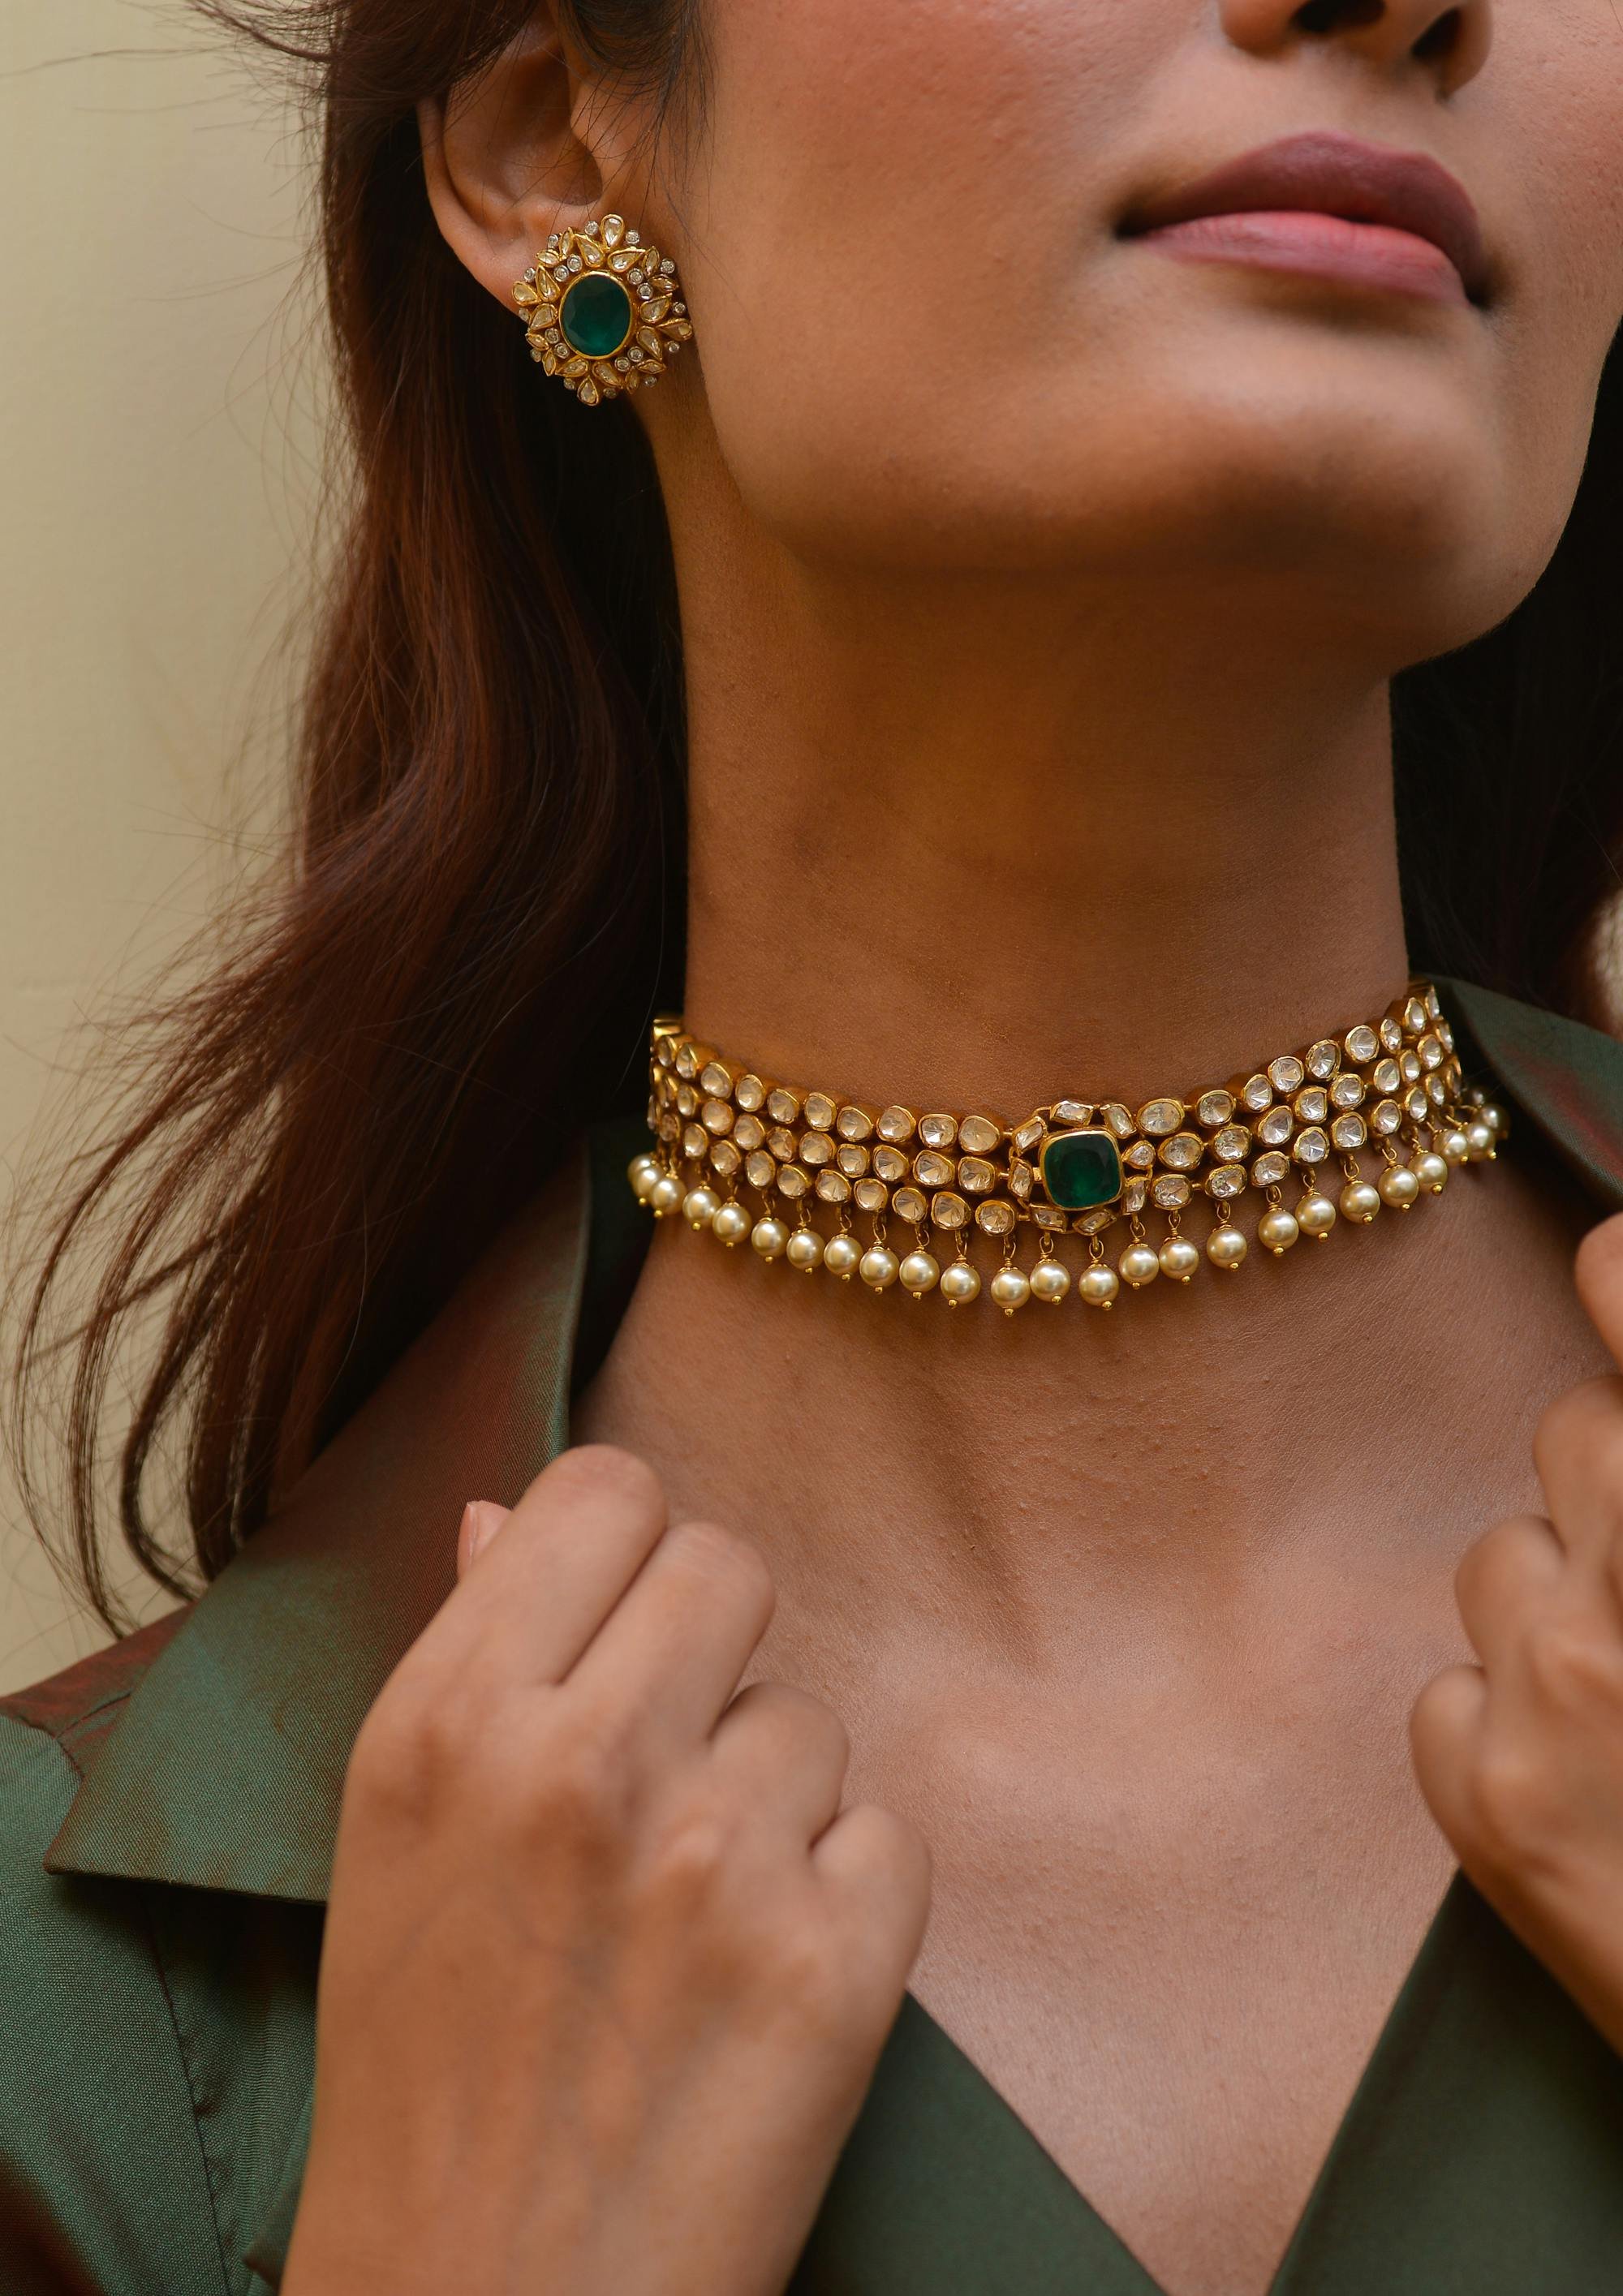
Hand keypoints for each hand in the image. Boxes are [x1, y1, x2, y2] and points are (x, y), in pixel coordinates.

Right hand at [284, 1446, 929, 2295]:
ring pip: (810, 1718)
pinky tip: (763, 1973)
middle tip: (671, 1754)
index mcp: (450, 1721)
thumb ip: (469, 1656)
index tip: (624, 1617)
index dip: (626, 1547)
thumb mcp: (392, 1843)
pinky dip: (843, 1897)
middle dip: (711, 1648)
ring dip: (771, 1798)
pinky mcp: (834, 1963)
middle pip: (730, 1567)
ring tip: (690, 1914)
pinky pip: (886, 1833)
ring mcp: (716, 1861)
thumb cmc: (422, 2075)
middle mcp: (582, 1764)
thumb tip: (510, 1514)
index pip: (605, 1492)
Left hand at [1412, 1213, 1622, 2055]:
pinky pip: (1448, 1683)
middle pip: (1575, 1431)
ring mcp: (1549, 1698)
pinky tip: (1585, 1783)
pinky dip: (1501, 1714)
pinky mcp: (1476, 1801)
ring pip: (1503, 1553)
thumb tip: (1613, 1382)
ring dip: (1563, 1597)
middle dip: (1617, 1474)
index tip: (1609, 1257)